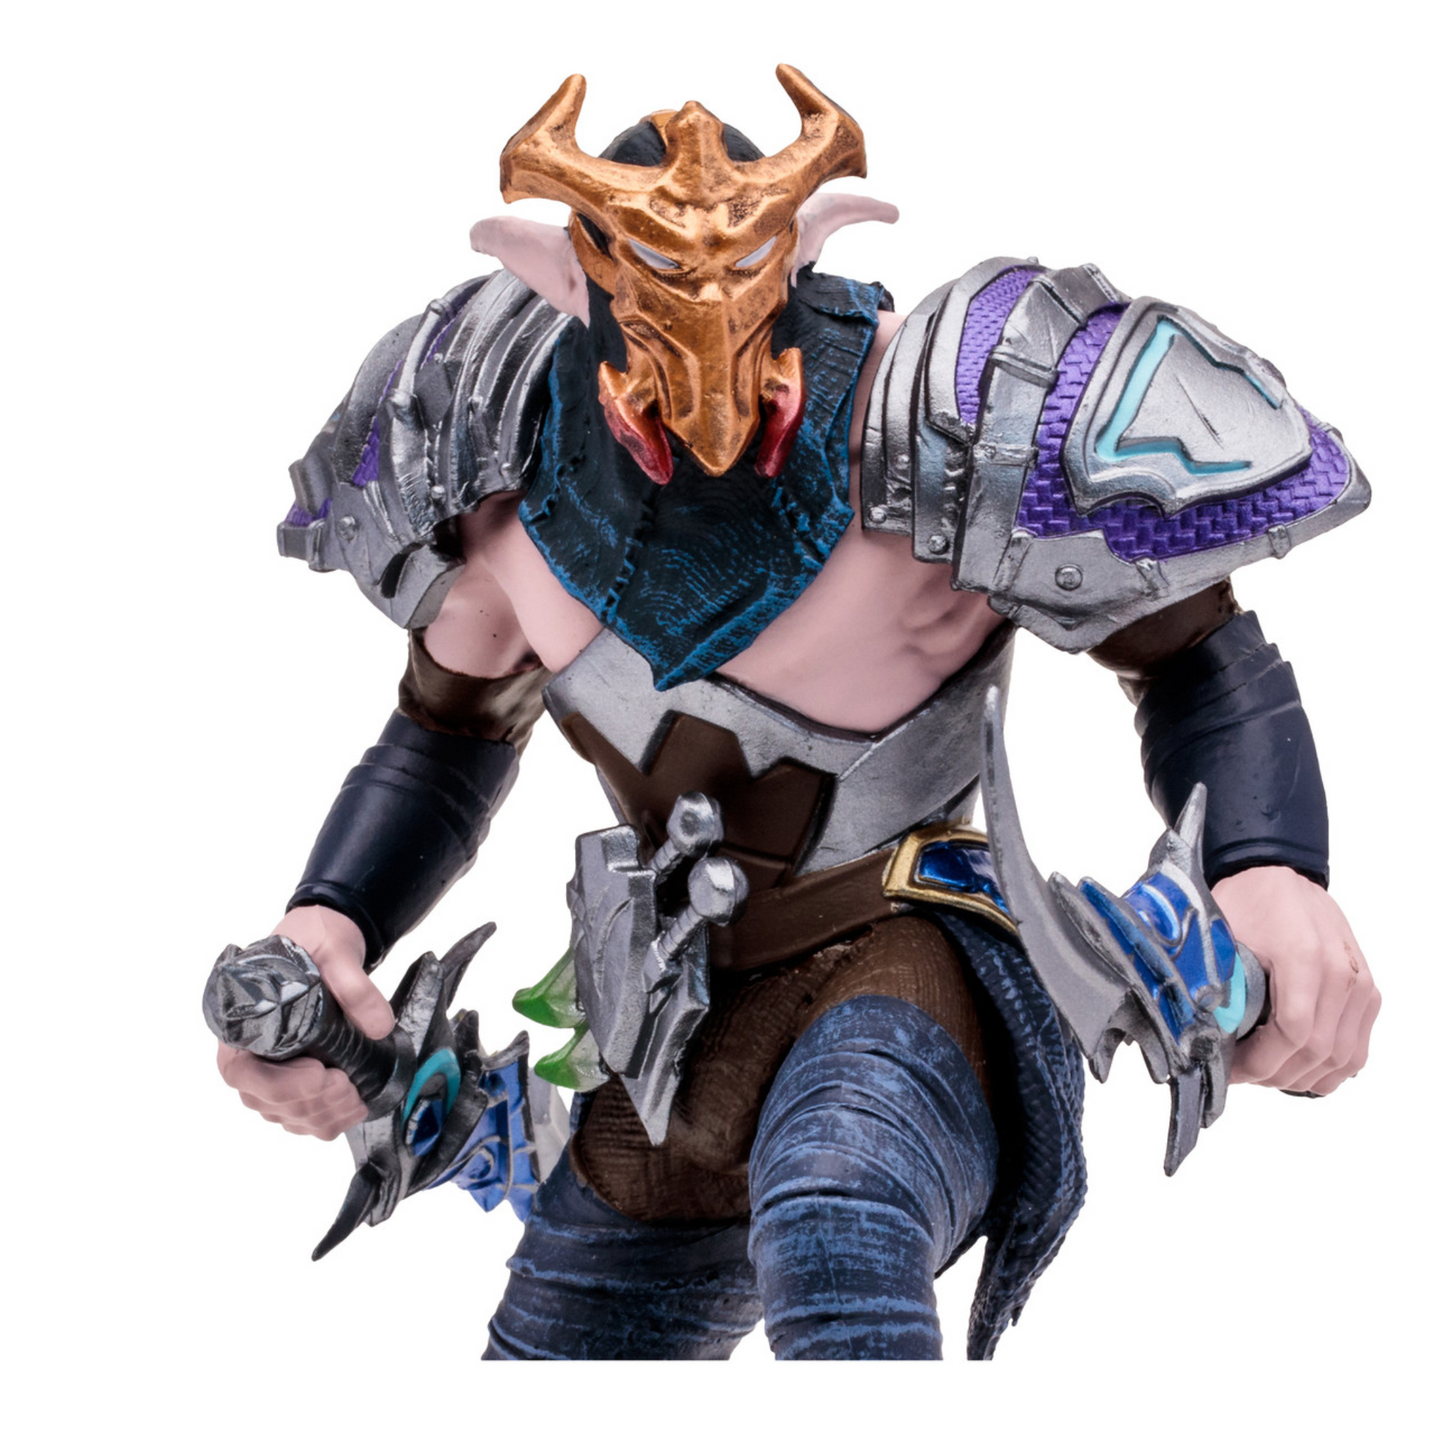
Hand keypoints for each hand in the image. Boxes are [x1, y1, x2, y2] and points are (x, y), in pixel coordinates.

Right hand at [215, 905, 394, 1138]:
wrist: (324, 937)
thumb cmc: (316, 939)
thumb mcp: (335, 950)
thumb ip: (354, 984)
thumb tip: (379, 1025)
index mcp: (241, 1021)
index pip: (240, 1072)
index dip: (278, 1084)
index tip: (319, 1071)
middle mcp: (247, 1050)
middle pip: (264, 1100)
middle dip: (311, 1103)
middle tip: (349, 1087)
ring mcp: (267, 1067)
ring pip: (282, 1114)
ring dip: (320, 1116)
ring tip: (355, 1097)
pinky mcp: (290, 1076)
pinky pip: (297, 1115)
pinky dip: (323, 1120)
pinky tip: (350, 1107)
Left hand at [1214, 866, 1379, 1094]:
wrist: (1280, 873)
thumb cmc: (1247, 900)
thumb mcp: (1221, 937)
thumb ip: (1215, 985)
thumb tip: (1197, 1034)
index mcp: (1305, 957)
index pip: (1293, 1034)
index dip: (1259, 1062)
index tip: (1230, 1068)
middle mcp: (1342, 974)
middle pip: (1318, 1053)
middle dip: (1274, 1074)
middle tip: (1241, 1073)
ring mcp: (1361, 985)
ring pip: (1342, 1059)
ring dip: (1301, 1077)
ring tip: (1264, 1071)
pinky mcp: (1368, 993)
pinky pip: (1357, 1050)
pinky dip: (1328, 1068)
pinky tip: (1295, 1066)